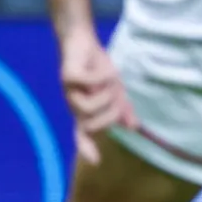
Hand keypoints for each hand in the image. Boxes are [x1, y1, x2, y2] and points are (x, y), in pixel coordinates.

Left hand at [59, 29, 134, 163]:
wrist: (83, 40)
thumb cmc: (97, 67)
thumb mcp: (115, 90)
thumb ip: (122, 108)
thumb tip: (133, 127)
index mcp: (84, 110)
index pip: (82, 134)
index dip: (87, 147)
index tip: (96, 162)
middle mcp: (74, 104)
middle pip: (91, 125)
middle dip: (111, 116)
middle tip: (119, 100)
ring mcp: (68, 91)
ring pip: (88, 107)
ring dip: (106, 96)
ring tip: (112, 82)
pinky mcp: (67, 75)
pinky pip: (88, 82)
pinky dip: (103, 77)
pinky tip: (110, 71)